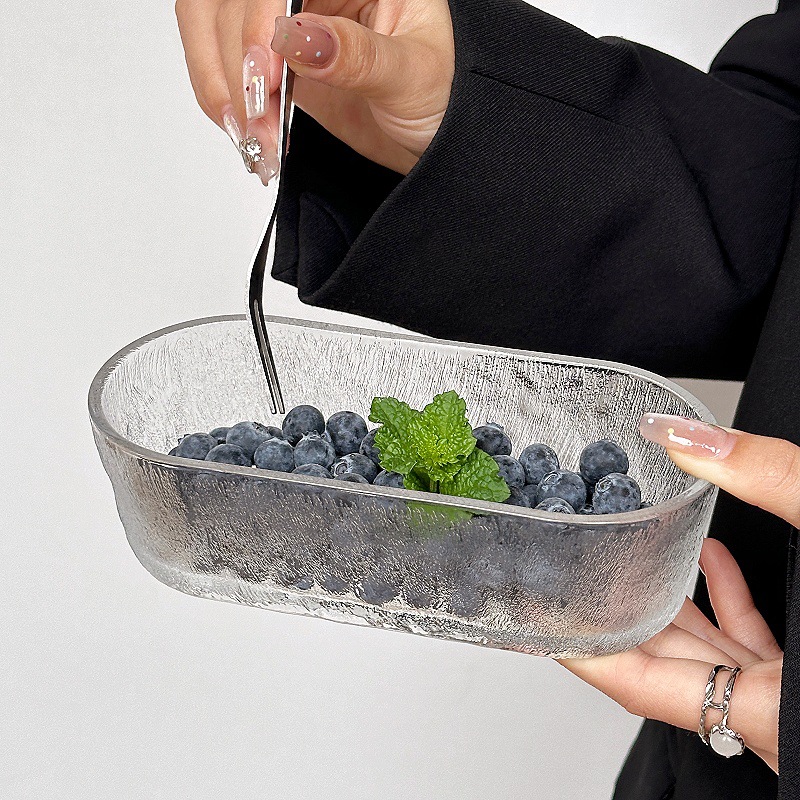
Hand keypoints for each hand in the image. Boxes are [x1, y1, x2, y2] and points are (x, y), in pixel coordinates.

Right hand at [175, 0, 454, 179]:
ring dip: (223, 86)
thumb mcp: (413, 73)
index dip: (257, 18)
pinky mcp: (283, 65)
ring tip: (254, 137)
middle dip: (234, 60)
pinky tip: (252, 135)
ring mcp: (296, 25)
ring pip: (220, 32)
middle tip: (253, 116)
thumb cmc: (450, 95)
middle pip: (233, 0)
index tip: (263, 73)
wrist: (444, 145)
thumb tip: (295, 36)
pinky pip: (235, 74)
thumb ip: (356, 55)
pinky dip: (233, 107)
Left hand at [560, 414, 799, 773]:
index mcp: (774, 709)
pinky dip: (730, 601)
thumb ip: (770, 480)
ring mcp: (798, 701)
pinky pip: (758, 645)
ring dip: (670, 597)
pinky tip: (714, 557)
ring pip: (710, 652)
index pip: (639, 684)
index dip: (579, 647)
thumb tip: (680, 433)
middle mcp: (778, 717)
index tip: (531, 618)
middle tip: (565, 572)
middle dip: (613, 612)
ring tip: (627, 550)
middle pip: (665, 663)